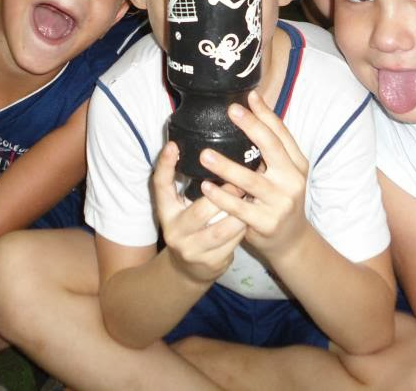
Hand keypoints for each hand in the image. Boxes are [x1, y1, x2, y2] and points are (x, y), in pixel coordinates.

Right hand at [152, 141, 245, 284]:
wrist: (189, 269)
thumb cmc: (191, 226)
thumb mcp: (181, 205)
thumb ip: (187, 182)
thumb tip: (205, 146)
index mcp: (166, 211)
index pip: (160, 185)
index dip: (165, 165)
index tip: (173, 145)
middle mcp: (174, 230)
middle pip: (200, 209)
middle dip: (224, 193)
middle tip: (241, 177)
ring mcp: (192, 249)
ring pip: (222, 228)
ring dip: (240, 210)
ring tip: (253, 193)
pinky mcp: (210, 262)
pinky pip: (233, 242)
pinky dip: (245, 226)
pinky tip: (255, 214)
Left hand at [199, 92, 310, 259]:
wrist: (291, 241)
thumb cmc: (280, 199)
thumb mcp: (283, 173)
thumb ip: (270, 150)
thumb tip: (252, 110)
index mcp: (297, 164)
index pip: (281, 133)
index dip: (265, 114)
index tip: (248, 97)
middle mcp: (292, 181)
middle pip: (271, 148)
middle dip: (251, 127)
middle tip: (231, 111)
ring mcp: (281, 203)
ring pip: (250, 180)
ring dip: (226, 166)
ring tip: (205, 154)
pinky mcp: (266, 223)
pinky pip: (239, 207)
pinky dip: (221, 197)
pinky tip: (205, 186)